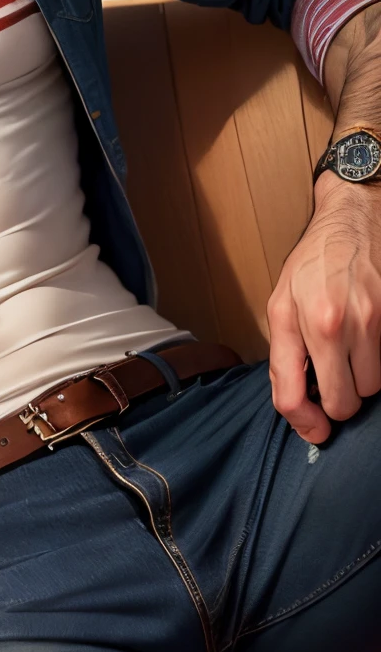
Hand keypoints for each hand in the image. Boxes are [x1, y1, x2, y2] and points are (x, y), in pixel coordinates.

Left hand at [267, 170, 380, 443]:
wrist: (351, 223)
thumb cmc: (313, 264)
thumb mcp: (280, 304)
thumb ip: (285, 355)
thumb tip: (298, 405)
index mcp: (296, 321)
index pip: (291, 395)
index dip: (303, 423)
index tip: (313, 428)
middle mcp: (333, 324)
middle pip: (343, 402)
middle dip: (338, 400)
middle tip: (333, 381)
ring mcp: (370, 321)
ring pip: (373, 388)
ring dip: (362, 380)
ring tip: (350, 353)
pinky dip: (377, 363)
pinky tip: (365, 343)